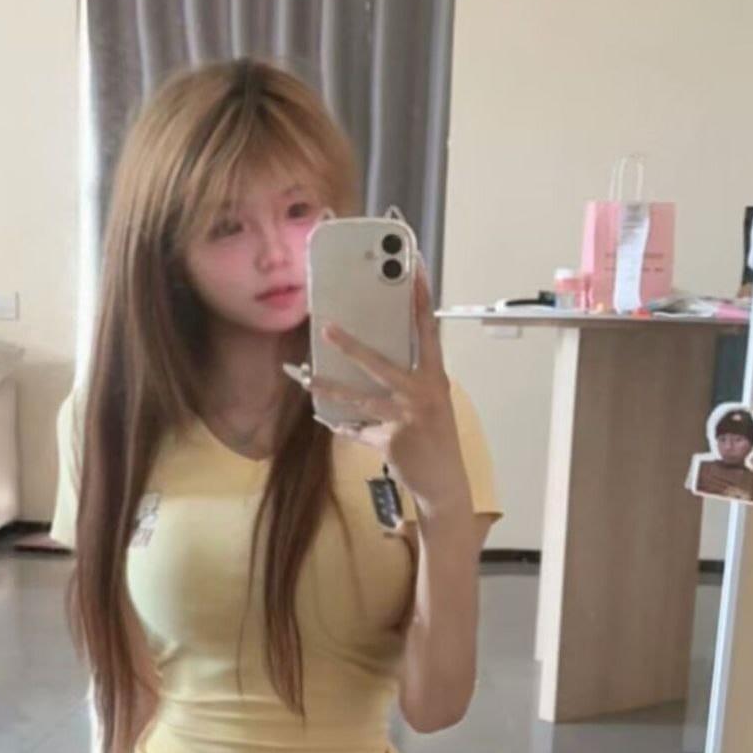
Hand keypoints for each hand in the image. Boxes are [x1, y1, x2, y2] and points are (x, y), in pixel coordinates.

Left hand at [288, 256, 465, 516]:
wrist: (444, 482)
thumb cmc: (436, 438)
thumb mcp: (430, 404)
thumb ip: (407, 384)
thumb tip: (372, 364)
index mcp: (435, 377)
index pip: (427, 331)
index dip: (420, 300)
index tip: (414, 270)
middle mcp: (423, 392)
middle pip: (382, 363)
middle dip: (352, 346)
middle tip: (326, 327)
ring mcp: (407, 417)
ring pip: (360, 397)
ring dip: (330, 386)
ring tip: (307, 377)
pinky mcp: (391, 440)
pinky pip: (358, 429)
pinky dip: (341, 425)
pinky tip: (324, 418)